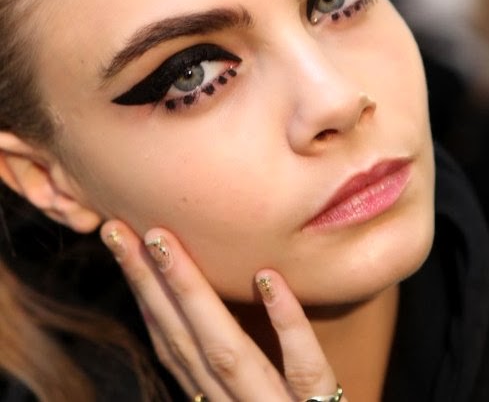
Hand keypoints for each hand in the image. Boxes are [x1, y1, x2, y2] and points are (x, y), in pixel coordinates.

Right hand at [101, 220, 344, 401]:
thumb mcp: (246, 394)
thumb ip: (224, 364)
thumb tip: (199, 304)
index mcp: (215, 395)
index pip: (172, 342)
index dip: (145, 297)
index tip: (124, 248)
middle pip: (185, 340)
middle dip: (149, 284)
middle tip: (118, 231)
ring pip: (226, 351)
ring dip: (192, 294)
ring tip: (164, 242)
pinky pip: (304, 368)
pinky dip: (287, 323)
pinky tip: (267, 276)